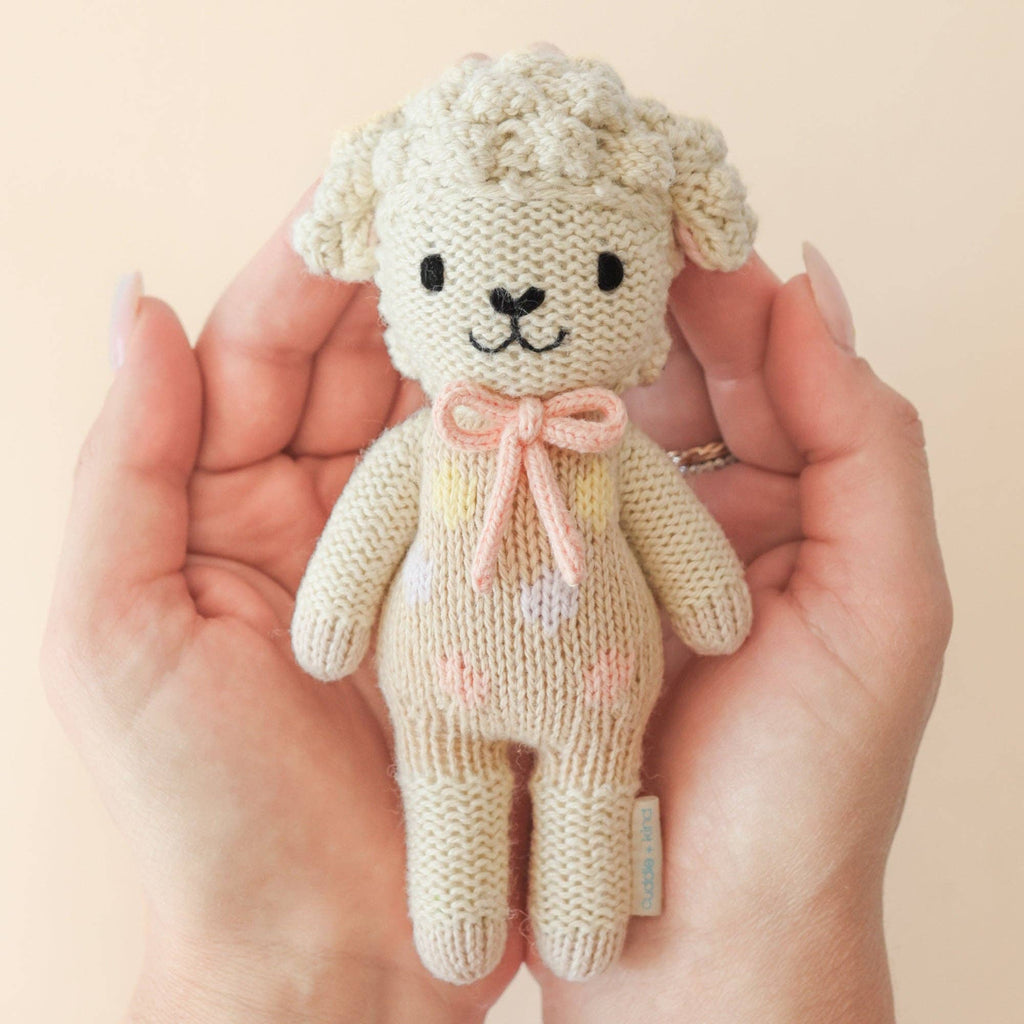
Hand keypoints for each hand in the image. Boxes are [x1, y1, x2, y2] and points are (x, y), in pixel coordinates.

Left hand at [39, 187, 520, 1023]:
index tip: (362, 192)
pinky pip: (493, 502)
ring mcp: (401, 558)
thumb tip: (139, 308)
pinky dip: (523, 445)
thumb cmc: (204, 814)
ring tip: (527, 276)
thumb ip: (123, 469)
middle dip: (401, 288)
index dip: (302, 272)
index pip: (253, 357)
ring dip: (469, 352)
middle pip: (350, 373)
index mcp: (213, 513)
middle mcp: (307, 520)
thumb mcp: (114, 635)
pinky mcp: (474, 604)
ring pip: (429, 425)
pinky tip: (566, 390)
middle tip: (467, 211)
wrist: (330, 960)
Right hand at [532, 247, 951, 1021]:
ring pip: (593, 438)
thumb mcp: (886, 605)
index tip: (666, 218)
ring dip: (563, 374)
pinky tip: (481, 402)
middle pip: (668, 389)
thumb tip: (810, 282)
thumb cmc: (806, 788)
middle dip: (628, 313)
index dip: (719, 292)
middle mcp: (707, 526)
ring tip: (518, 299)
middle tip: (573, 239)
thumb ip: (867, 440)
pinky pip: (535, 507)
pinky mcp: (546, 604)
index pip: (759, 371)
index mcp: (796, 514)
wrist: (697, 938)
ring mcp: (619, 562)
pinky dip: (514, 454)